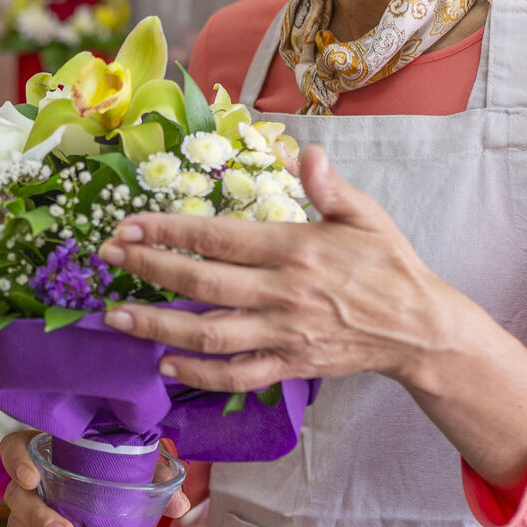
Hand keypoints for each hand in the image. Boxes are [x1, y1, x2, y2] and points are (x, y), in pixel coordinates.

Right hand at [0, 430, 197, 526]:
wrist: (119, 498)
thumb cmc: (120, 471)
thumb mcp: (138, 467)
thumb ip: (157, 478)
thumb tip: (178, 504)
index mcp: (50, 452)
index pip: (14, 448)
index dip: (16, 461)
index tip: (33, 479)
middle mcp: (33, 481)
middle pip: (16, 496)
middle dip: (38, 518)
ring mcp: (29, 514)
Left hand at [94, 144, 453, 393]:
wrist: (419, 328)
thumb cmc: (388, 264)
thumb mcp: (366, 215)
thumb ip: (330, 185)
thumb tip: (306, 151)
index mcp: (296, 249)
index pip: (218, 238)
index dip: (168, 231)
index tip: (128, 225)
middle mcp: (284, 293)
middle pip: (202, 283)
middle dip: (147, 269)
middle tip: (106, 257)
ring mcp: (284, 334)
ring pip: (209, 334)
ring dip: (157, 326)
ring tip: (115, 316)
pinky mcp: (290, 366)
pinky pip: (237, 375)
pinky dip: (198, 375)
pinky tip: (165, 365)